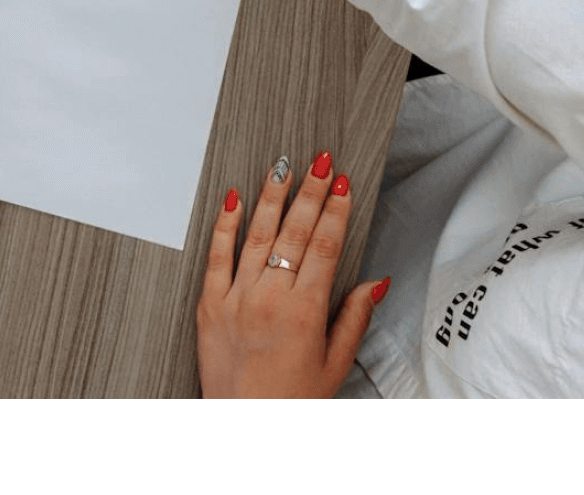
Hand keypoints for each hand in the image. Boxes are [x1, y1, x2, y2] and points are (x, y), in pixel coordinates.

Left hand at [196, 151, 386, 398]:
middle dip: (311, 192)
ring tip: (281, 168)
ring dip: (271, 197)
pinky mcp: (209, 304)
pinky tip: (233, 199)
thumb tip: (374, 282)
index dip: (336, 211)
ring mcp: (236, 298)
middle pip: (294, 233)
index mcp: (304, 312)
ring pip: (255, 235)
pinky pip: (216, 255)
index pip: (325, 247)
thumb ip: (354, 318)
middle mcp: (269, 299)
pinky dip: (225, 224)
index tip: (344, 185)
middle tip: (320, 162)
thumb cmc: (289, 399)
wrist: (245, 422)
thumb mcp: (335, 363)